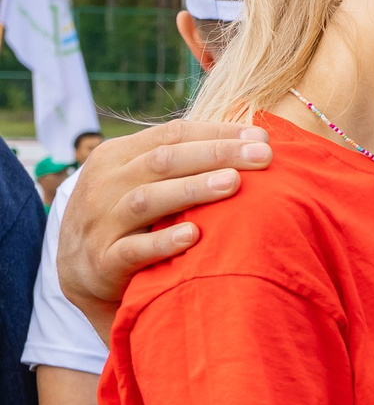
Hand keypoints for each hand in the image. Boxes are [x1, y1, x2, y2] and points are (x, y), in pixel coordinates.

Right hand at [57, 121, 274, 336]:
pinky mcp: (103, 261)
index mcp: (117, 156)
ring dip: (193, 189)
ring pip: (148, 199)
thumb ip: (181, 162)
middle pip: (164, 161)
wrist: (80, 271)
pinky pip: (134, 249)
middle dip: (216, 154)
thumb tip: (249, 140)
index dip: (217, 132)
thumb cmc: (130, 219)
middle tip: (262, 155)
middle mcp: (106, 183)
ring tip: (233, 183)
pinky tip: (194, 236)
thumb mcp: (144, 181)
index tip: (261, 137)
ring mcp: (101, 222)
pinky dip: (163, 242)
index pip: (172, 135)